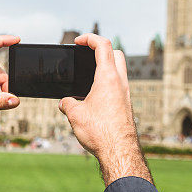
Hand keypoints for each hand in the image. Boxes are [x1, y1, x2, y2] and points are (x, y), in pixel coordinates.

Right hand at [58, 34, 151, 185]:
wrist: (120, 153)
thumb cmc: (100, 132)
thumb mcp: (75, 115)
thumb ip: (67, 103)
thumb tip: (64, 102)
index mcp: (108, 78)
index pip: (103, 45)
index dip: (90, 38)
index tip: (78, 41)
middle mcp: (120, 82)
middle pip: (116, 53)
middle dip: (101, 49)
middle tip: (86, 54)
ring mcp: (126, 94)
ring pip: (119, 70)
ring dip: (106, 66)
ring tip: (88, 76)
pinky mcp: (126, 105)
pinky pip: (118, 85)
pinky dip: (107, 82)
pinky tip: (94, 95)